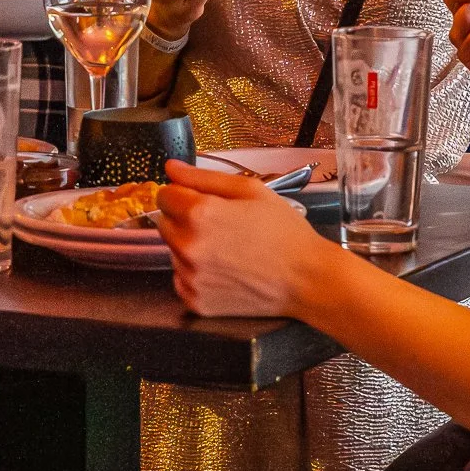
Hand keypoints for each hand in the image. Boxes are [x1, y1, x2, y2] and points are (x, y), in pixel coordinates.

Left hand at [158, 161, 334, 317]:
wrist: (305, 279)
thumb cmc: (283, 231)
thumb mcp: (250, 190)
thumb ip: (203, 177)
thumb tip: (170, 168)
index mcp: (199, 214)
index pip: (164, 195)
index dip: (183, 193)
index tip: (202, 200)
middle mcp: (188, 247)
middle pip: (164, 222)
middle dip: (185, 219)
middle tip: (220, 224)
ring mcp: (190, 278)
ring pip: (173, 251)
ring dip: (190, 246)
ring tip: (226, 249)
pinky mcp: (196, 302)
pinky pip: (181, 279)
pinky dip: (196, 273)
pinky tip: (223, 269)